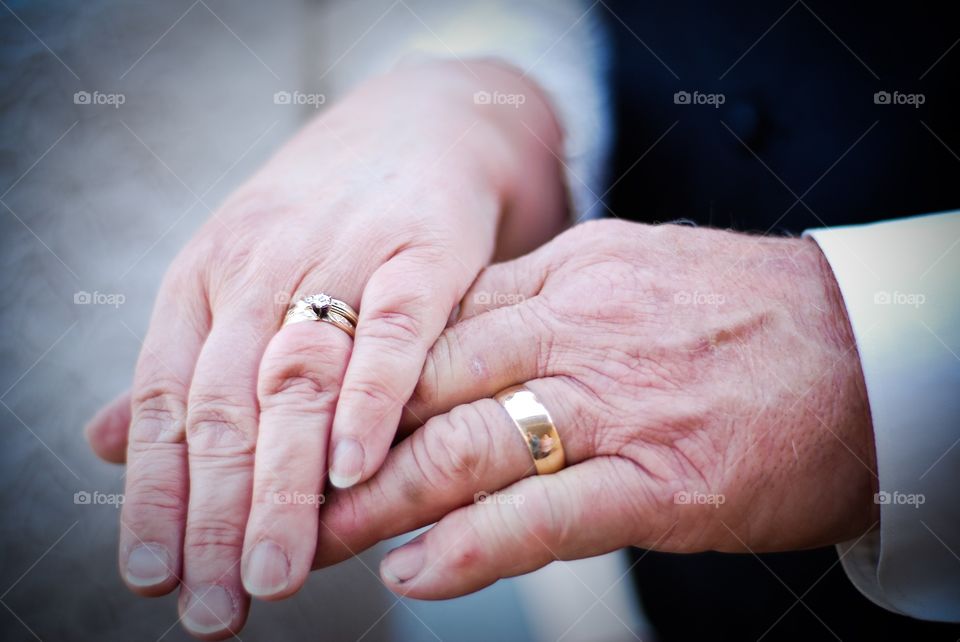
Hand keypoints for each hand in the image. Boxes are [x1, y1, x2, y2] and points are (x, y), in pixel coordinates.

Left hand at [85, 60, 565, 637]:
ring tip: (276, 574)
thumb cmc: (328, 217)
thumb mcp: (237, 273)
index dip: (154, 495)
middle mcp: (260, 267)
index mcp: (207, 278)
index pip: (165, 401)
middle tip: (215, 609)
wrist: (420, 124)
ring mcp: (340, 255)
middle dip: (216, 516)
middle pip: (225, 406)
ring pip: (296, 381)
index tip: (152, 579)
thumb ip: (181, 362)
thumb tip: (98, 444)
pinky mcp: (421, 251)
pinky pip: (391, 331)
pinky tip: (355, 470)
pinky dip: (371, 399)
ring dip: (282, 485)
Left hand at [309, 219, 877, 597]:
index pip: (431, 321)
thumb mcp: (631, 270)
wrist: (866, 347)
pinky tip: (414, 573)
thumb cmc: (743, 314)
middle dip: (343, 442)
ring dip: (380, 501)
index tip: (301, 409)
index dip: (358, 371)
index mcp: (566, 274)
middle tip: (277, 485)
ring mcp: (615, 405)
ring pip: (466, 449)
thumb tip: (461, 324)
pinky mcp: (661, 480)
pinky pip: (544, 515)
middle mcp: (576, 330)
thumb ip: (544, 296)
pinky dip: (470, 548)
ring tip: (318, 540)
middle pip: (427, 386)